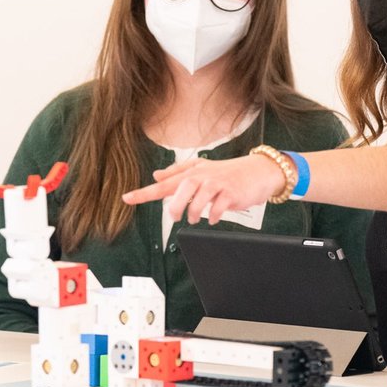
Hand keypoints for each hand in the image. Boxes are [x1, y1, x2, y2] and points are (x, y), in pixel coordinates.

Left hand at [121, 155, 285, 224]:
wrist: (259, 172)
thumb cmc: (228, 173)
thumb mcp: (201, 169)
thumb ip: (177, 172)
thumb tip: (156, 176)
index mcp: (192, 173)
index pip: (163, 184)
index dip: (144, 192)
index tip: (127, 198)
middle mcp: (202, 176)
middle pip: (180, 190)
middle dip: (174, 206)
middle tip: (175, 217)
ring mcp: (217, 184)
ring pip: (197, 200)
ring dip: (194, 213)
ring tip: (196, 218)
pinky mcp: (231, 193)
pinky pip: (217, 208)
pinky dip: (213, 216)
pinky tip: (214, 218)